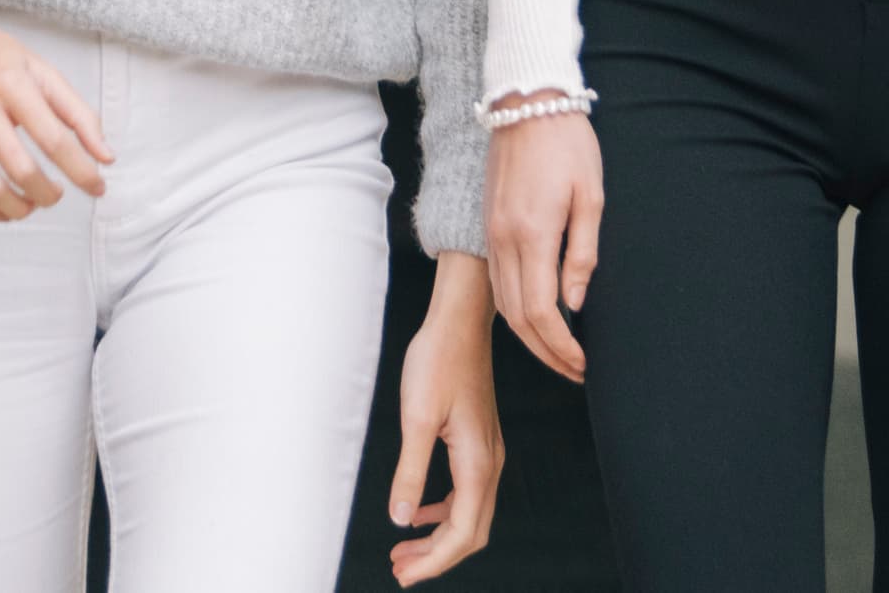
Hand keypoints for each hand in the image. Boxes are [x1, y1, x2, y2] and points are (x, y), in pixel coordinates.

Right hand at [0, 0, 109, 221]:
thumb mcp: (40, 70)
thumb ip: (77, 113)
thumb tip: (106, 158)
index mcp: (10, 80)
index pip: (53, 138)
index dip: (81, 171)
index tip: (98, 187)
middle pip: (19, 168)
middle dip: (47, 195)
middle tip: (57, 196)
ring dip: (17, 208)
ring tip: (31, 205)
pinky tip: (0, 210)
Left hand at [385, 253, 503, 581]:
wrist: (459, 321)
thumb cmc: (438, 361)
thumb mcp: (417, 417)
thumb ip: (410, 472)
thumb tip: (401, 520)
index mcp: (477, 462)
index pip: (462, 533)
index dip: (434, 561)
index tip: (403, 575)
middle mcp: (489, 463)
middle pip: (471, 531)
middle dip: (437, 557)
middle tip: (400, 571)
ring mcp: (487, 453)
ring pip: (470, 514)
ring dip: (438, 537)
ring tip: (403, 551)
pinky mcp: (478, 442)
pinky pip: (466, 492)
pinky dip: (444, 512)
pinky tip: (419, 513)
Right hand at [484, 104, 600, 381]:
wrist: (526, 101)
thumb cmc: (568, 144)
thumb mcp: (591, 197)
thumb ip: (582, 254)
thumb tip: (574, 304)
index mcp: (533, 233)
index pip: (540, 311)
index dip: (560, 346)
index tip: (582, 364)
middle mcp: (504, 239)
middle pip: (517, 317)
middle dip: (546, 352)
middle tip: (575, 370)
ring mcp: (491, 233)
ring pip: (503, 304)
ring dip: (529, 336)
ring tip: (559, 352)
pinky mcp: (489, 224)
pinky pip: (497, 282)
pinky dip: (514, 310)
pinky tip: (536, 317)